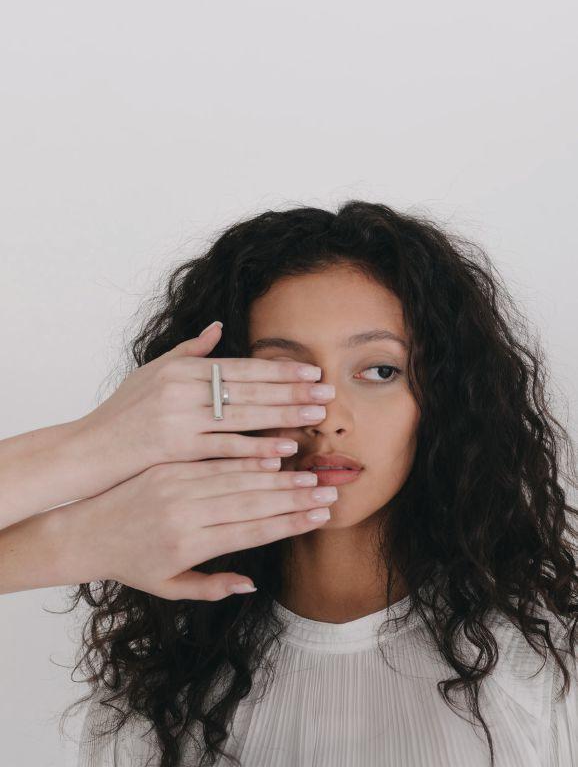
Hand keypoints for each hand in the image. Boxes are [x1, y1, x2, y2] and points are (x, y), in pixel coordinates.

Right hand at [74, 321, 333, 496]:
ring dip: (283, 416)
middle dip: (292, 390)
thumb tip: (218, 326)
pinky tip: (282, 450)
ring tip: (316, 417)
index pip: (241, 367)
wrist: (89, 451)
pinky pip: (224, 450)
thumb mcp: (152, 372)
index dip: (278, 369)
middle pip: (249, 389)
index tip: (310, 371)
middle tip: (327, 391)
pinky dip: (255, 449)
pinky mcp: (176, 450)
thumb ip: (189, 350)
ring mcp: (178, 420)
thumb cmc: (122, 413)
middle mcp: (181, 389)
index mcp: (181, 369)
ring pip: (243, 417)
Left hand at [83, 455, 338, 600]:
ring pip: (238, 478)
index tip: (319, 516)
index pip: (251, 531)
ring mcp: (177, 486)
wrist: (84, 531)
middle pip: (252, 502)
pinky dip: (245, 456)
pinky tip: (271, 453)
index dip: (289, 522)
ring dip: (278, 475)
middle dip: (294, 497)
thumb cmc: (131, 564)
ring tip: (309, 473)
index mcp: (190, 546)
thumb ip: (212, 587)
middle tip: (327, 490)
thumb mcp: (169, 588)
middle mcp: (187, 514)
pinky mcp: (169, 467)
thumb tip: (252, 583)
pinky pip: (214, 460)